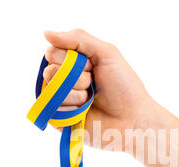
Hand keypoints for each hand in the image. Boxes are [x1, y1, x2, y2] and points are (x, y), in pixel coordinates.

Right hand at [44, 29, 153, 149]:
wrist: (132, 119)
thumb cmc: (124, 87)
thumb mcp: (106, 53)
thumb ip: (78, 38)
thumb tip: (46, 33)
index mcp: (74, 64)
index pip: (52, 53)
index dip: (70, 59)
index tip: (92, 66)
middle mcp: (65, 81)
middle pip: (49, 71)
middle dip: (75, 77)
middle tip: (93, 84)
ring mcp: (61, 101)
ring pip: (50, 90)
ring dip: (76, 94)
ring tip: (91, 100)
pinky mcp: (60, 121)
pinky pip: (52, 109)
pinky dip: (72, 108)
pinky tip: (85, 112)